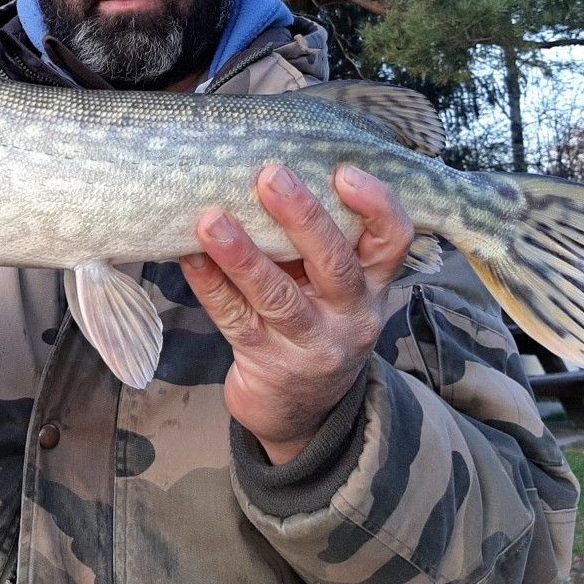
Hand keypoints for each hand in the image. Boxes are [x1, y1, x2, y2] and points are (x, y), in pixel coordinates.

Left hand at [180, 164, 412, 465]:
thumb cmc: (313, 321)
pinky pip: (235, 319)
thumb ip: (317, 243)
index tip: (345, 172)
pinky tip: (189, 257)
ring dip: (243, 255)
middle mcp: (351, 316)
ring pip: (278, 297)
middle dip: (303, 217)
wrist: (301, 412)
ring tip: (211, 220)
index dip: (376, 205)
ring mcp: (311, 345)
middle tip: (270, 176)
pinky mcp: (269, 364)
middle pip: (336, 264)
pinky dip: (210, 285)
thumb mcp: (334, 288)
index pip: (393, 241)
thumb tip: (264, 172)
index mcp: (372, 285)